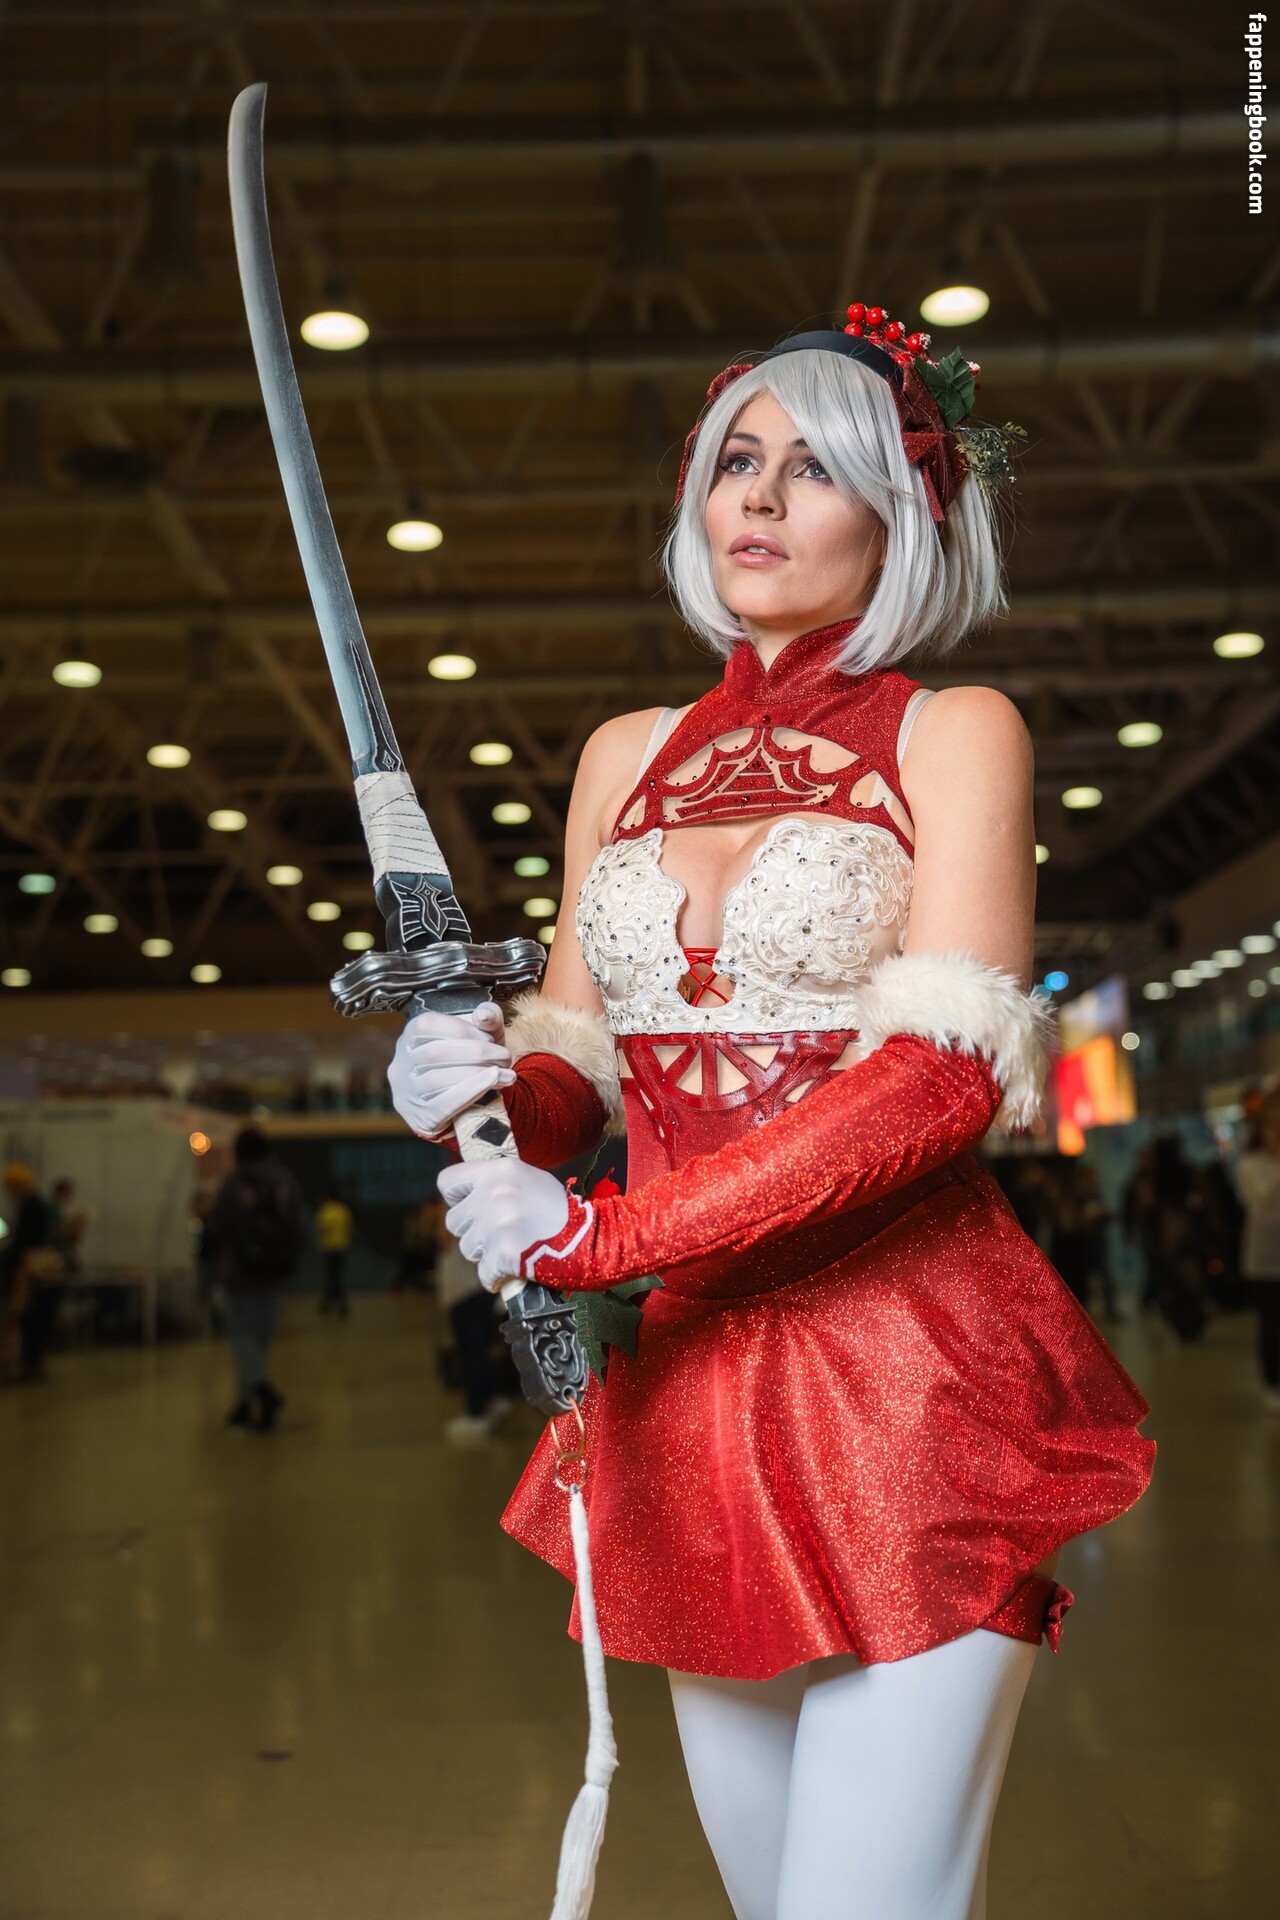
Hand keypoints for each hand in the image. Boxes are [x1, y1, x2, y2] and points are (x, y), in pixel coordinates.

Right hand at [387, 1003, 513, 1138]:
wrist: (468, 1107)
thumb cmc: (472, 1063)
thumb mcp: (481, 1036)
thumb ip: (487, 1018)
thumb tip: (484, 1014)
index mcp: (410, 1038)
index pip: (426, 1025)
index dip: (461, 1029)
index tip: (489, 1037)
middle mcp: (401, 1064)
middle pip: (434, 1053)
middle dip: (475, 1052)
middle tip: (504, 1056)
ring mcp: (407, 1093)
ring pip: (436, 1080)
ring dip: (477, 1074)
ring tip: (506, 1074)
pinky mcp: (420, 1117)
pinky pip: (443, 1104)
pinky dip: (471, 1091)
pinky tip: (493, 1083)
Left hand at [438, 1158, 570, 1290]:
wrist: (588, 1238)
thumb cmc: (557, 1210)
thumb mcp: (528, 1179)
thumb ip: (495, 1182)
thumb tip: (465, 1193)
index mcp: (499, 1170)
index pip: (447, 1182)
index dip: (456, 1197)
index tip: (469, 1206)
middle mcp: (494, 1193)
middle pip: (453, 1221)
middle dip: (472, 1231)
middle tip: (499, 1233)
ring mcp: (497, 1224)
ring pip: (467, 1248)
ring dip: (485, 1253)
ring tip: (513, 1247)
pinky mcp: (503, 1253)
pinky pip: (483, 1273)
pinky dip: (496, 1276)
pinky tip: (516, 1267)